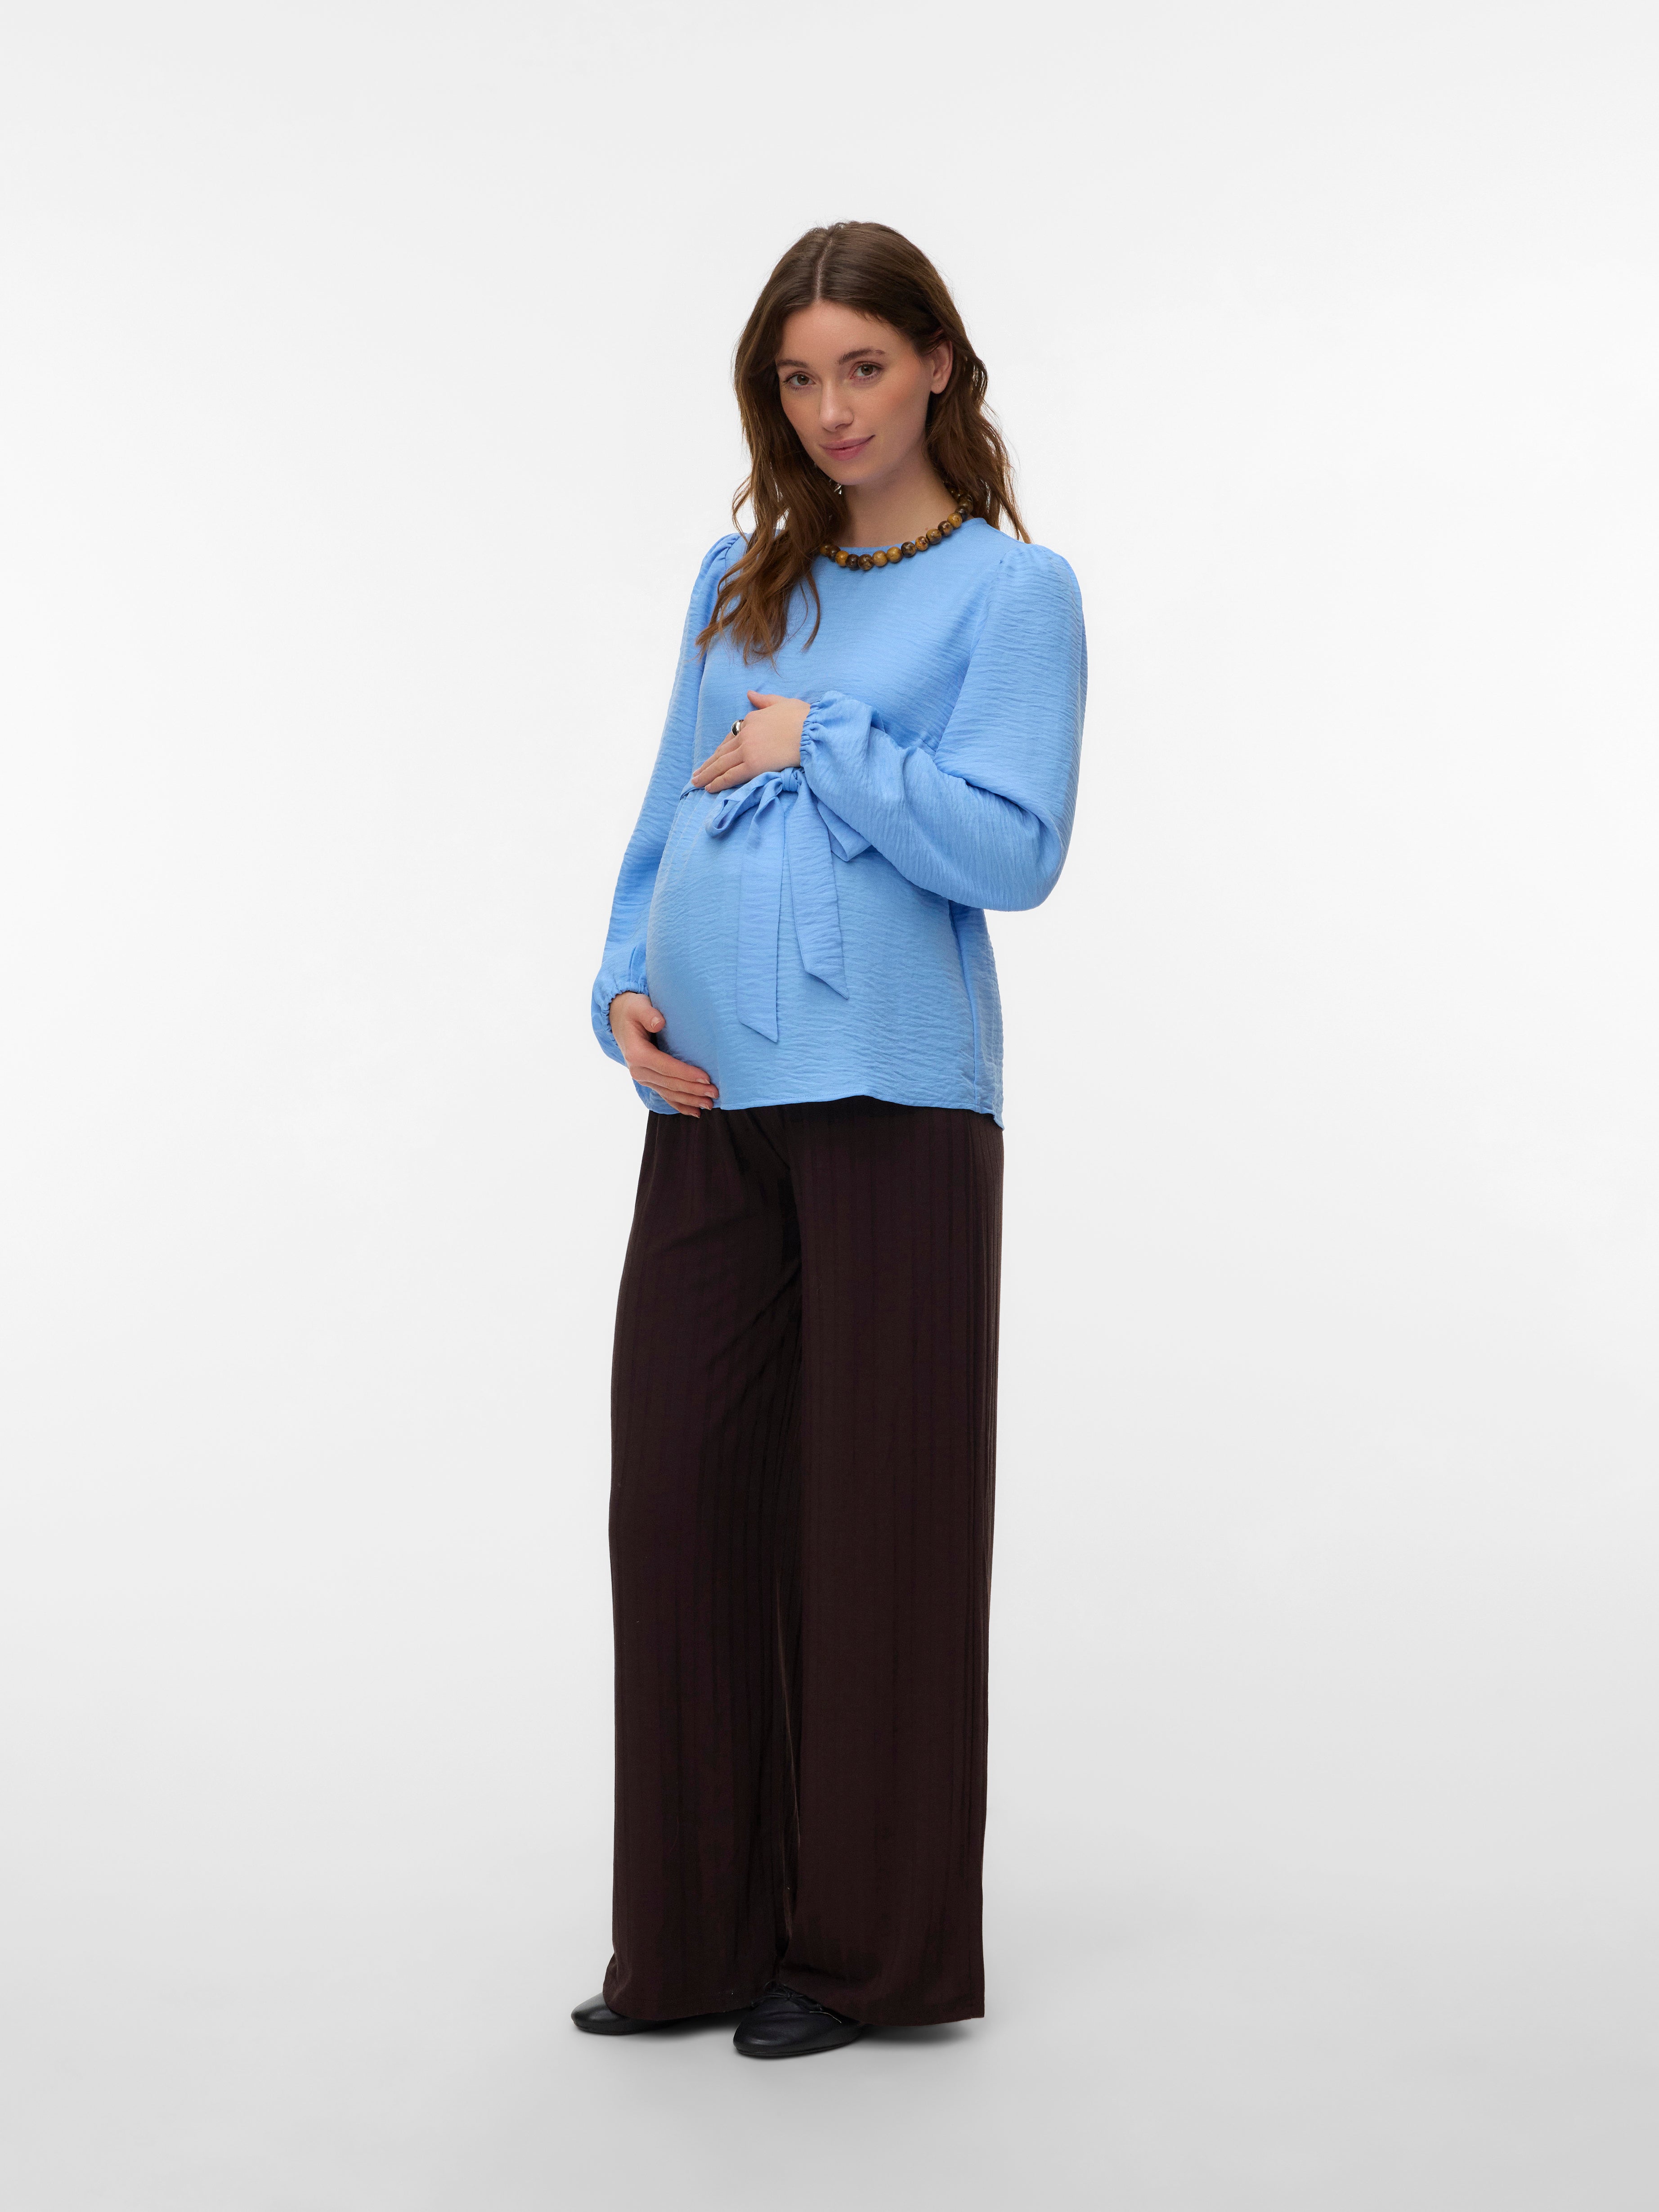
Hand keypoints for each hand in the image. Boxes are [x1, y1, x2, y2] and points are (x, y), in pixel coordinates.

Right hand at [608, 992, 717, 1116]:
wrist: (620, 1019)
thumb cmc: (633, 1010)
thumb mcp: (639, 1007)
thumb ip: (649, 1014)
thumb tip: (659, 1022)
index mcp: (637, 1053)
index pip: (666, 1067)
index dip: (686, 1073)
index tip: (706, 1078)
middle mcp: (638, 1070)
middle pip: (670, 1083)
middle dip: (694, 1090)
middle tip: (715, 1093)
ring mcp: (643, 1078)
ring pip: (669, 1093)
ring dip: (690, 1100)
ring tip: (710, 1104)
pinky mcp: (648, 1080)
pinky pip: (665, 1095)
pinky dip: (680, 1105)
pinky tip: (695, 1112)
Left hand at [690, 692, 809, 794]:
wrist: (813, 730)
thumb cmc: (805, 717)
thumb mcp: (783, 702)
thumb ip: (765, 700)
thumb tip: (750, 693)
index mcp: (752, 718)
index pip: (732, 736)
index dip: (722, 748)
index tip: (715, 757)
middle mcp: (746, 733)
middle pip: (722, 751)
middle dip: (708, 763)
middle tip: (697, 773)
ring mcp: (748, 749)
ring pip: (721, 764)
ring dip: (707, 774)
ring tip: (696, 782)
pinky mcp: (753, 765)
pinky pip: (731, 775)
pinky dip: (718, 782)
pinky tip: (709, 788)